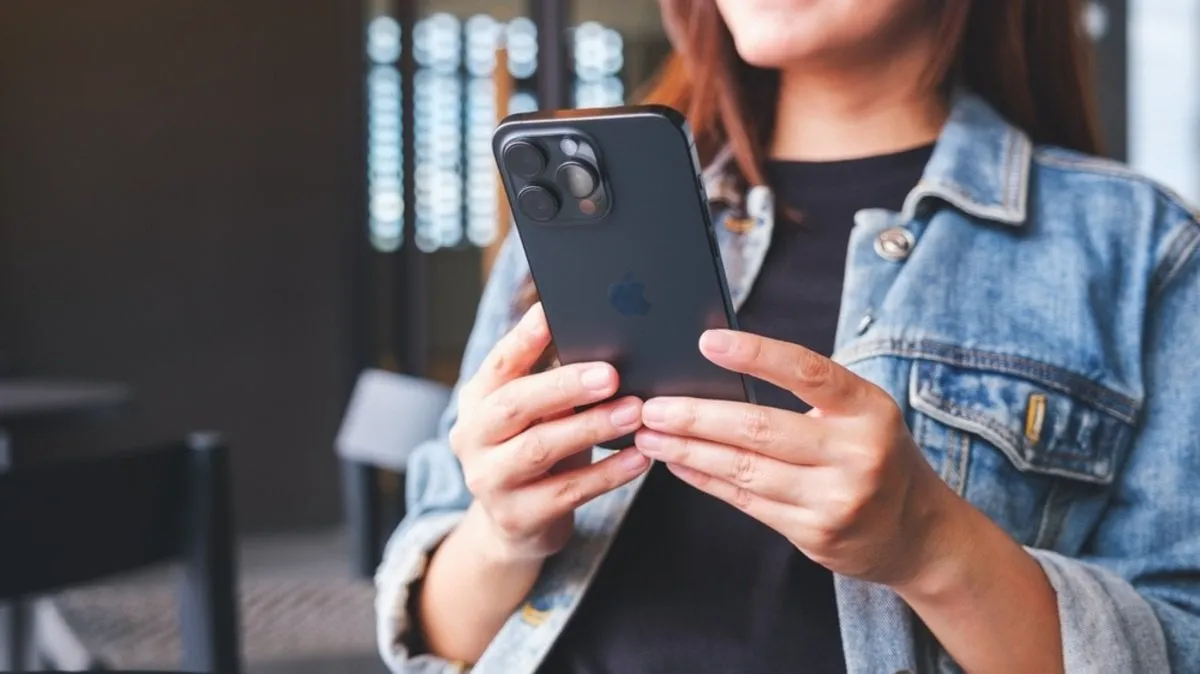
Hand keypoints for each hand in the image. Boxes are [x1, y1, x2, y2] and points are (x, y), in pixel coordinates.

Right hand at [449, 303, 650, 562]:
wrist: (514, 526)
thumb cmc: (537, 452)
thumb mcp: (538, 414)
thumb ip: (555, 383)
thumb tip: (606, 343)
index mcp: (478, 399)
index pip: (499, 362)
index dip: (524, 338)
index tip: (551, 313)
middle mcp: (473, 436)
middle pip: (515, 404)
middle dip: (564, 386)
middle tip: (611, 374)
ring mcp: (490, 480)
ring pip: (539, 448)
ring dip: (591, 427)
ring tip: (634, 412)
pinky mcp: (517, 517)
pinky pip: (568, 491)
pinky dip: (607, 473)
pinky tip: (639, 458)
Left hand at [634, 329, 961, 588]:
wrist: (918, 535)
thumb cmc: (876, 458)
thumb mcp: (863, 416)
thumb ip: (809, 397)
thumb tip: (720, 373)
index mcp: (868, 409)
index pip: (808, 372)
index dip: (756, 354)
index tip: (707, 341)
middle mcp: (856, 453)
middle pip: (760, 428)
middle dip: (696, 416)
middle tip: (652, 405)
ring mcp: (835, 499)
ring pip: (744, 469)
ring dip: (688, 450)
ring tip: (651, 435)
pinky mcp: (814, 534)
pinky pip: (746, 501)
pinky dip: (705, 479)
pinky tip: (679, 463)